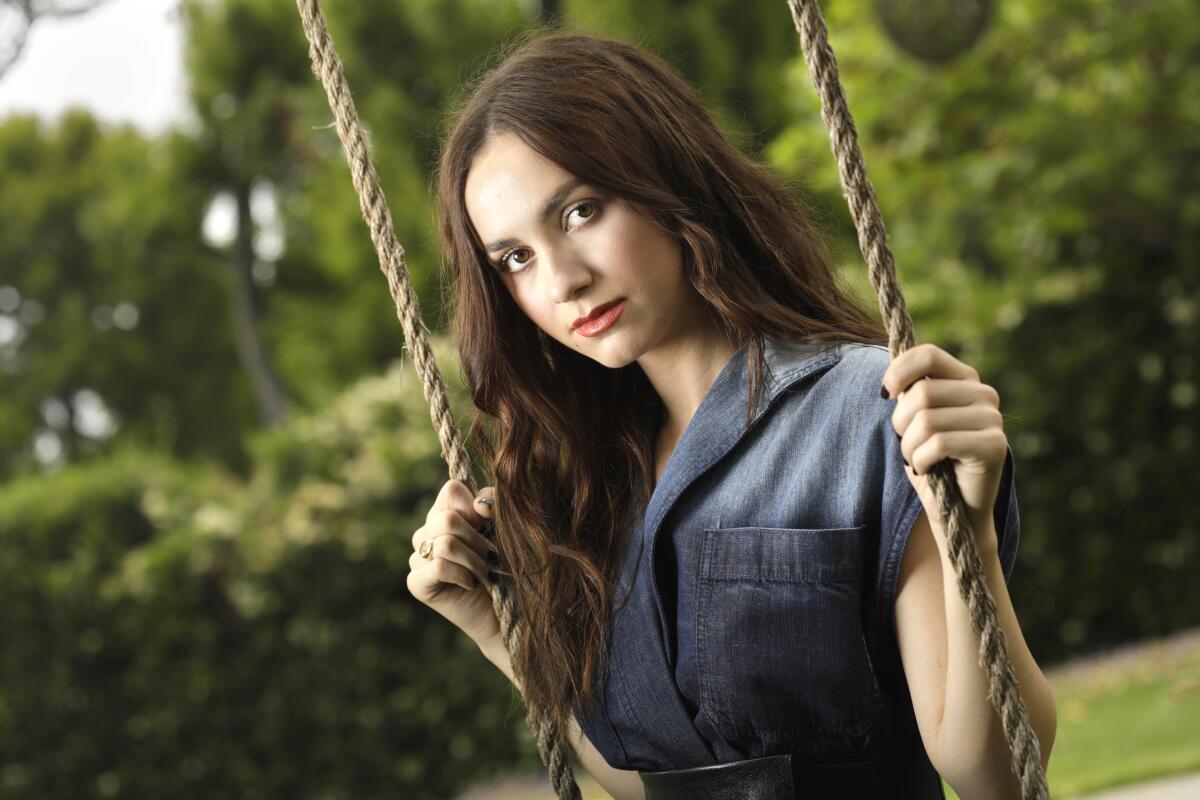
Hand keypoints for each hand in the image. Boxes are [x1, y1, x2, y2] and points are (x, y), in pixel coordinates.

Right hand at [407, 480, 500, 647]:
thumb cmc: (502, 567)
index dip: (473, 506)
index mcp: (443, 513)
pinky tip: (471, 584)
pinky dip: (463, 575)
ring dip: (474, 561)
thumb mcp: (501, 529)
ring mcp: (416, 558)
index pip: (451, 489)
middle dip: (478, 541)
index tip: (488, 526)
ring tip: (485, 574)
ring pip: (446, 544)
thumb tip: (479, 505)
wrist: (502, 611)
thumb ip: (492, 506)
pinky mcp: (416, 582)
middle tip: (491, 559)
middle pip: (448, 520)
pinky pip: (440, 567)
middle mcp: (425, 533)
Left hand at [881, 343, 1006, 548]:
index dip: (899, 371)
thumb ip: (910, 394)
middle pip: (922, 392)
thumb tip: (892, 381)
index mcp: (965, 379)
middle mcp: (984, 393)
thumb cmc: (931, 461)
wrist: (955, 510)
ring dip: (909, 447)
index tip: (885, 394)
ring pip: (927, 420)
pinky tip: (927, 469)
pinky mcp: (994, 446)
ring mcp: (993, 419)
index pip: (928, 355)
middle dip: (901, 423)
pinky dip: (922, 460)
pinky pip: (939, 443)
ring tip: (917, 460)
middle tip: (907, 444)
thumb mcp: (915, 421)